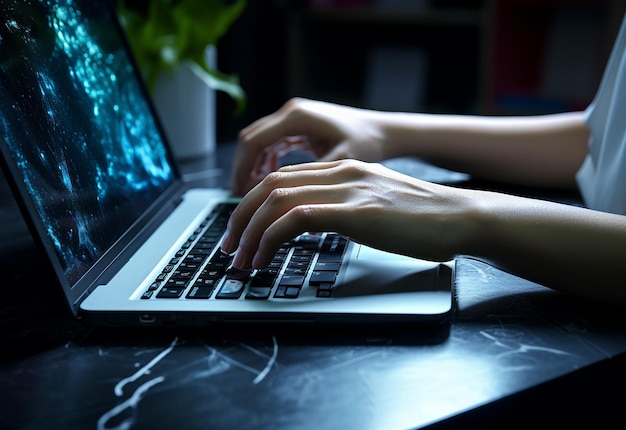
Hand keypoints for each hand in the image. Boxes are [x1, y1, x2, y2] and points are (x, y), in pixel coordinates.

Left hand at [221, 159, 470, 268]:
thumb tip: (311, 223)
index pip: (282, 178)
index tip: (241, 231)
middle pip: (269, 185)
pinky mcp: (356, 211)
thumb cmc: (423, 219)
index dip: (252, 204)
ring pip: (276, 200)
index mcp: (343, 168)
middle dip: (240, 218)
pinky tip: (265, 258)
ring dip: (250, 232)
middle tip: (230, 247)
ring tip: (241, 259)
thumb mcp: (375, 204)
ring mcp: (348, 189)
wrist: (462, 217)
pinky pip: (296, 218)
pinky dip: (271, 239)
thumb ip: (343, 206)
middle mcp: (341, 172)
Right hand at [231, 98, 386, 194]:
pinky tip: (270, 181)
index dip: (242, 168)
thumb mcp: (339, 163)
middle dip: (243, 168)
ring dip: (253, 166)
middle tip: (240, 197)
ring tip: (252, 193)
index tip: (238, 192)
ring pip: (260, 142)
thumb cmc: (368, 143)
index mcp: (297, 118)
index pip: (254, 141)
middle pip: (251, 140)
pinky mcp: (300, 127)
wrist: (385, 131)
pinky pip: (274, 144)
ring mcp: (295, 119)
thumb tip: (288, 210)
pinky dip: (267, 162)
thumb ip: (311, 182)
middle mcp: (292, 113)